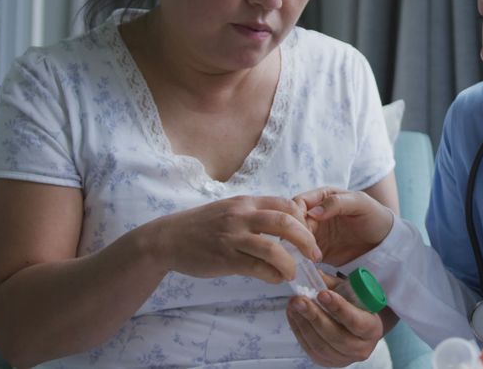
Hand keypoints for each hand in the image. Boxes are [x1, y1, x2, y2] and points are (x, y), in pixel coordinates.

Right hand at [145, 195, 320, 282]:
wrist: (167, 239)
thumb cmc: (203, 227)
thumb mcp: (231, 211)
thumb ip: (256, 215)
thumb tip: (287, 227)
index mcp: (246, 202)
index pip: (287, 205)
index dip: (305, 220)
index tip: (311, 235)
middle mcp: (241, 215)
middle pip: (285, 222)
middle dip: (307, 240)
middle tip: (315, 255)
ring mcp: (232, 237)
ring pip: (272, 247)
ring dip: (290, 262)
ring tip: (294, 272)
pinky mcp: (224, 258)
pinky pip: (256, 267)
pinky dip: (272, 274)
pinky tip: (276, 279)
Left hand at [286, 285, 388, 366]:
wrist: (360, 330)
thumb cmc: (357, 307)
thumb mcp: (352, 293)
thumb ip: (334, 285)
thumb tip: (313, 273)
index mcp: (372, 329)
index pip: (356, 321)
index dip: (339, 308)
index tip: (322, 293)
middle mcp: (361, 348)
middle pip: (335, 336)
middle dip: (315, 316)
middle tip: (299, 299)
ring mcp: (344, 359)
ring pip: (320, 345)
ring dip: (303, 324)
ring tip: (293, 305)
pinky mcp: (328, 362)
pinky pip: (310, 350)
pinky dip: (299, 332)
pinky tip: (293, 316)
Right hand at [293, 187, 393, 265]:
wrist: (385, 242)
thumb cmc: (375, 217)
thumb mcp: (360, 203)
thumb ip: (337, 203)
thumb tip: (312, 213)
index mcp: (322, 197)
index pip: (299, 203)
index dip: (296, 214)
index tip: (301, 228)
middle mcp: (314, 214)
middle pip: (293, 222)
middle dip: (293, 233)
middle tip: (303, 245)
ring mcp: (314, 233)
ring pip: (294, 238)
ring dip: (295, 247)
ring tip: (305, 256)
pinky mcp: (316, 250)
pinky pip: (302, 254)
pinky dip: (300, 258)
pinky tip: (306, 264)